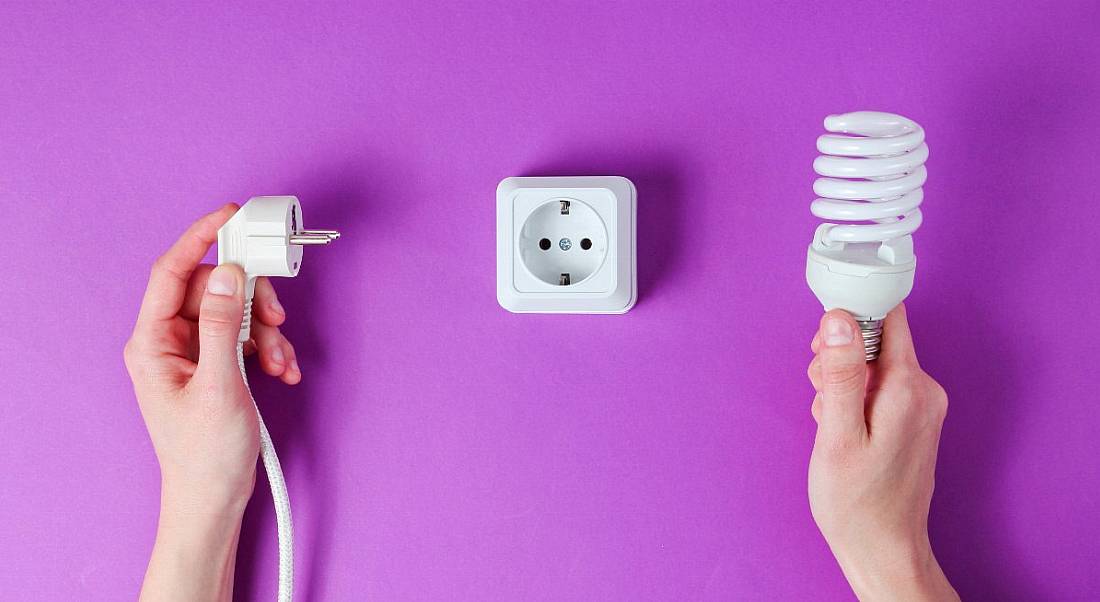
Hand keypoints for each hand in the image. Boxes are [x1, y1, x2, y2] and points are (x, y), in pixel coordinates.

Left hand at [124, 204, 300, 600]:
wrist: (215, 498)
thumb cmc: (205, 455)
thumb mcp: (220, 386)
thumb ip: (225, 326)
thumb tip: (230, 275)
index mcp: (152, 342)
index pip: (173, 272)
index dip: (201, 237)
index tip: (231, 216)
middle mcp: (169, 341)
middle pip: (215, 289)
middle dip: (252, 300)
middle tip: (277, 315)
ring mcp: (194, 353)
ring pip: (236, 311)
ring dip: (267, 330)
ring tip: (280, 359)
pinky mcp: (217, 364)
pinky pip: (246, 335)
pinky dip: (270, 347)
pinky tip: (282, 369)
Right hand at [807, 305, 957, 600]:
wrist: (883, 548)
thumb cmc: (857, 501)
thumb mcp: (837, 434)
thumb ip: (840, 372)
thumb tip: (839, 317)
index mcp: (909, 387)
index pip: (888, 315)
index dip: (850, 319)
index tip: (824, 347)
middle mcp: (924, 390)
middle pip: (876, 339)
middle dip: (838, 357)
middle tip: (823, 397)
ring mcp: (922, 405)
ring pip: (873, 363)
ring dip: (842, 381)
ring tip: (831, 421)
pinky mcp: (914, 419)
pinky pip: (879, 386)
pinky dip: (854, 399)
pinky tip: (843, 429)